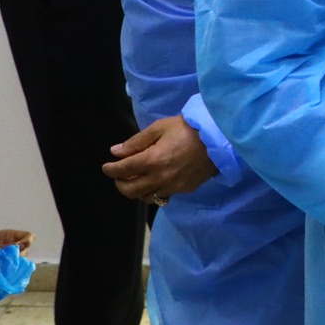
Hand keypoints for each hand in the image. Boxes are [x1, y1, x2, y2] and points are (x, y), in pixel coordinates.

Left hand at [104, 116, 219, 202]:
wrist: (218, 139)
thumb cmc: (187, 129)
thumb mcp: (159, 128)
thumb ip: (136, 142)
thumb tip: (116, 152)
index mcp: (152, 160)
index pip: (123, 170)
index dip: (110, 169)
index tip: (106, 167)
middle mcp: (160, 177)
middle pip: (130, 191)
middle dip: (120, 184)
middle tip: (119, 176)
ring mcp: (173, 186)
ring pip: (146, 197)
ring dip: (137, 190)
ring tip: (137, 179)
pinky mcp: (184, 190)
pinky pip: (163, 195)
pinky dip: (154, 190)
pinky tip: (156, 180)